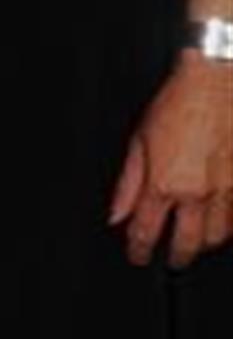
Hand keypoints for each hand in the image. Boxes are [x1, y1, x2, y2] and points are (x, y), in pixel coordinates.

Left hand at [109, 53, 232, 267]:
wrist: (219, 79)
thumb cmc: (181, 100)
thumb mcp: (141, 138)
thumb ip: (128, 183)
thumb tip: (116, 214)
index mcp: (164, 183)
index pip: (146, 233)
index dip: (139, 250)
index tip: (138, 254)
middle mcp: (197, 193)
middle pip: (186, 245)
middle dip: (176, 258)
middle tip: (171, 258)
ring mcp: (226, 190)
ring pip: (216, 237)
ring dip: (203, 242)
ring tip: (196, 238)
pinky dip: (227, 225)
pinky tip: (219, 219)